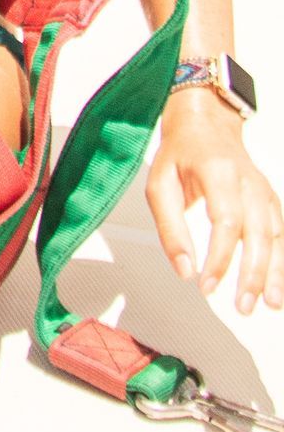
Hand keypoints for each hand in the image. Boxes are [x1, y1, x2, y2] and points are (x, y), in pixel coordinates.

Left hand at [146, 92, 283, 315]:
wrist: (206, 124)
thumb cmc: (181, 154)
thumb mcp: (159, 184)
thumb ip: (170, 228)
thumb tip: (185, 270)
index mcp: (218, 172)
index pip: (226, 220)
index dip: (220, 257)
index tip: (207, 286)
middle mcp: (248, 181)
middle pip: (258, 232)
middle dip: (252, 274)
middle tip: (242, 306)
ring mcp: (263, 191)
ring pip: (276, 236)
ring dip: (274, 273)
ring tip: (268, 304)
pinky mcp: (270, 201)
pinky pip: (281, 234)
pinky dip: (281, 261)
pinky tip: (276, 287)